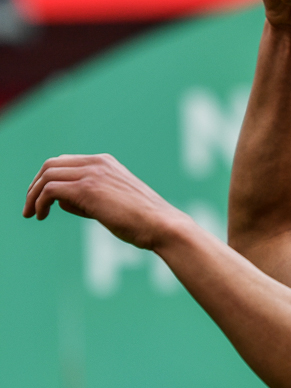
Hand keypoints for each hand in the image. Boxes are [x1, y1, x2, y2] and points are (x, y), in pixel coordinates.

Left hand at [23, 154, 182, 249]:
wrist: (162, 225)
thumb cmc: (142, 221)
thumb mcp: (113, 204)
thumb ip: (88, 199)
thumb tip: (61, 201)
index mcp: (107, 163)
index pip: (66, 162)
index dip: (48, 179)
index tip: (42, 199)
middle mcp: (99, 163)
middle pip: (51, 164)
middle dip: (35, 185)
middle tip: (30, 207)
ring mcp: (93, 174)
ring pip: (47, 175)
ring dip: (33, 194)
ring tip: (32, 213)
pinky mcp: (88, 189)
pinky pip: (50, 190)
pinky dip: (39, 201)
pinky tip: (41, 215)